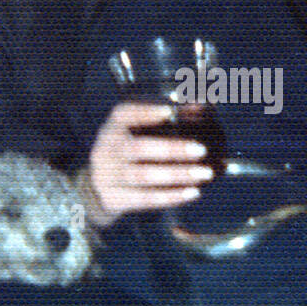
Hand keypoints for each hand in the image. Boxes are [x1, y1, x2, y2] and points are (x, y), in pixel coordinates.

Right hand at [76, 101, 212, 227]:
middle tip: (202, 150)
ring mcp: (107, 174)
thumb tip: (202, 106)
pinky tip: (194, 192)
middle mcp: (108, 147)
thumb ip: (173, 116)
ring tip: (206, 173)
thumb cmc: (134, 145)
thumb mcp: (143, 127)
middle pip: (137, 148)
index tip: (170, 111)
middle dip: (171, 149)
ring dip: (177, 175)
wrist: (101, 183)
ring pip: (142, 176)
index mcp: (115, 124)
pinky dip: (170, 196)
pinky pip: (144, 199)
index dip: (146, 112)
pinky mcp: (114, 198)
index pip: (125, 113)